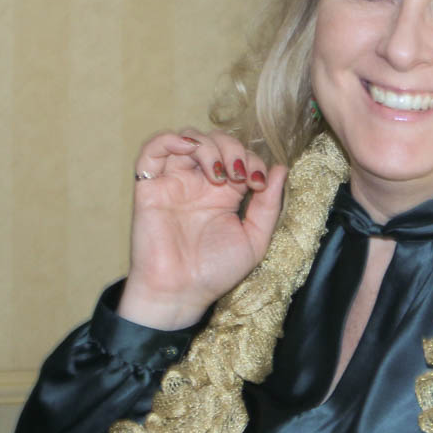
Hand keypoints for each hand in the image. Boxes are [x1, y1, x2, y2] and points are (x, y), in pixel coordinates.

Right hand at [118, 129, 286, 329]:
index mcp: (225, 193)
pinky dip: (169, 139)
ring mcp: (174, 182)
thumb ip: (269, 205)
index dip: (253, 160)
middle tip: (240, 177)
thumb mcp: (254, 239)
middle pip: (216, 140)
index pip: (240, 156)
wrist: (181, 293)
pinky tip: (188, 149)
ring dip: (209, 146)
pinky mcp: (150, 187)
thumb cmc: (216, 272)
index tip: (259, 184)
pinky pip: (152, 150)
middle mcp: (199, 183)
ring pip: (188, 139)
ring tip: (219, 174)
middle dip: (233, 150)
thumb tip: (281, 169)